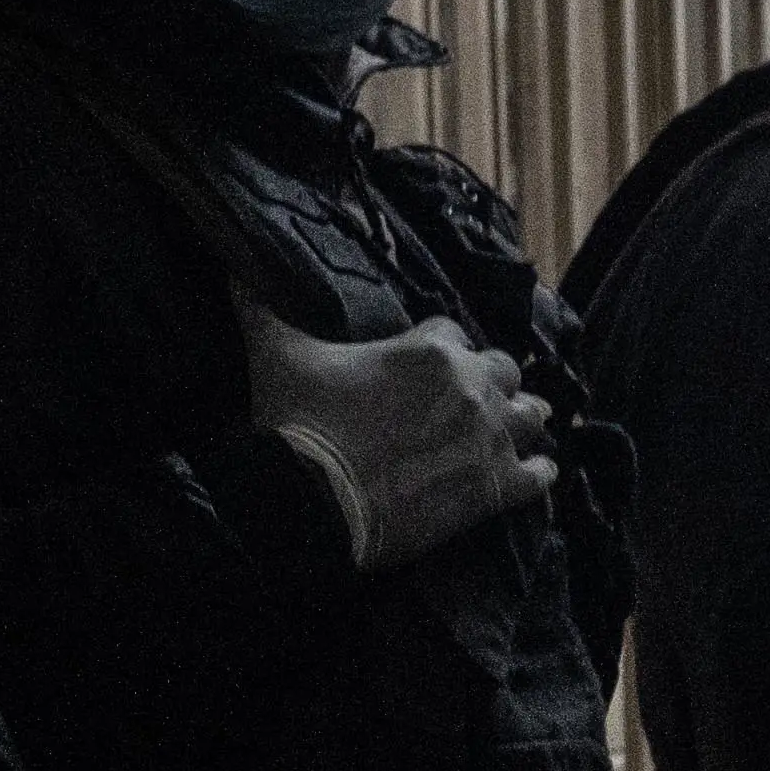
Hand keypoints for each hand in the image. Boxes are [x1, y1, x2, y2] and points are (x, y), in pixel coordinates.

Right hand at [239, 304, 555, 572]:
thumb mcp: (277, 354)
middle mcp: (470, 386)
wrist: (312, 500)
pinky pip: (539, 475)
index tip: (434, 364)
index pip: (454, 333)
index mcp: (429, 348)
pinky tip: (536, 473)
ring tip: (516, 429)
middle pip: (503, 370)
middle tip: (478, 400)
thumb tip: (230, 270)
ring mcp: (488, 438)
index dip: (445, 348)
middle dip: (491, 382)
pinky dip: (538, 473)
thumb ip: (260, 308)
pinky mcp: (496, 489)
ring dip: (522, 420)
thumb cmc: (298, 422)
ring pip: (531, 416)